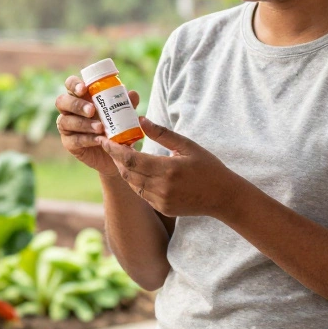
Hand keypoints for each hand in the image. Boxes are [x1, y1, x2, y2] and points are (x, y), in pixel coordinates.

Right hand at [55, 76, 141, 175]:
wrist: (116, 153)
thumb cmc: (116, 126)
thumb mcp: (123, 114)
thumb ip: (126, 104)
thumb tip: (132, 94)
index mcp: (81, 96)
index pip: (70, 84)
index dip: (74, 84)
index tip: (84, 88)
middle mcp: (70, 109)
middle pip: (62, 101)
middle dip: (77, 104)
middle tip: (92, 110)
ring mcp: (67, 126)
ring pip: (65, 121)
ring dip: (83, 123)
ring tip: (100, 127)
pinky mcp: (69, 143)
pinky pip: (73, 139)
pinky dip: (86, 138)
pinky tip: (98, 140)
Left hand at [98, 117, 242, 217]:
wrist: (223, 197)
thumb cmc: (208, 167)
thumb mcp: (187, 146)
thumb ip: (162, 134)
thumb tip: (141, 119)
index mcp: (167, 169)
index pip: (131, 159)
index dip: (114, 150)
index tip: (104, 140)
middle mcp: (161, 187)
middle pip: (127, 172)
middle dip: (116, 159)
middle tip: (110, 145)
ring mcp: (161, 201)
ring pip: (132, 184)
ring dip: (125, 170)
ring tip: (121, 156)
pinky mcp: (163, 209)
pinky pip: (142, 194)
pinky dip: (136, 182)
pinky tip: (137, 171)